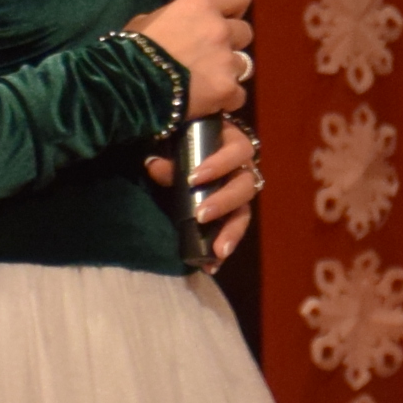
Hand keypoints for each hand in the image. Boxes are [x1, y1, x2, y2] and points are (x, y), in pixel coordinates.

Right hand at [133, 0, 253, 116]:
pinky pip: (239, 96)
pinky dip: (227, 99)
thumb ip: (173, 19)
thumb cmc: (130, 50)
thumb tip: (178, 26)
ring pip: (243, 65)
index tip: (226, 16)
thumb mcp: (147, 21)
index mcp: (201, 5)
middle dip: (231, 43)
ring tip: (206, 82)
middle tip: (210, 55)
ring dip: (228, 72)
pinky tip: (210, 102)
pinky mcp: (227, 90)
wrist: (126, 86)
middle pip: (245, 32)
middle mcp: (219, 29)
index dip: (235, 6)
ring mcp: (226, 61)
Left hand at [146, 116, 261, 264]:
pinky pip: (232, 230)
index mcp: (229, 141)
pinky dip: (222, 248)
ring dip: (231, 232)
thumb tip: (155, 165)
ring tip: (218, 252)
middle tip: (202, 216)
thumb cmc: (173, 135)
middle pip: (246, 185)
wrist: (168, 145)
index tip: (194, 179)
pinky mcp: (227, 212)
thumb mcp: (168, 138)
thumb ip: (165, 149)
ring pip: (244, 212)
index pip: (238, 151)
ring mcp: (235, 192)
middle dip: (225, 202)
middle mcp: (239, 167)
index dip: (220, 164)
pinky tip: (211, 266)